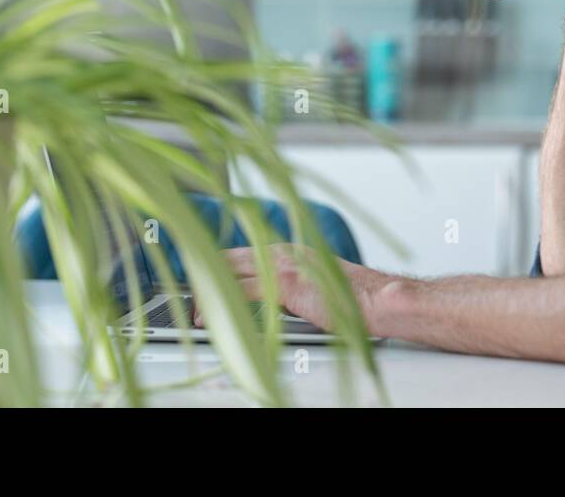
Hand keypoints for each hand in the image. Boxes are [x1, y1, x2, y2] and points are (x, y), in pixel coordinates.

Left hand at [196, 243, 394, 333]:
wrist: (379, 301)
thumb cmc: (356, 301)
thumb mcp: (317, 286)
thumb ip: (292, 286)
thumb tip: (271, 299)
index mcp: (291, 249)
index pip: (242, 252)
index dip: (217, 264)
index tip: (199, 276)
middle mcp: (284, 250)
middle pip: (230, 257)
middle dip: (205, 273)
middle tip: (186, 291)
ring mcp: (285, 264)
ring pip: (231, 271)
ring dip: (208, 289)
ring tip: (191, 307)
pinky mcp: (287, 283)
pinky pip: (242, 290)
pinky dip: (220, 302)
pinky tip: (208, 314)